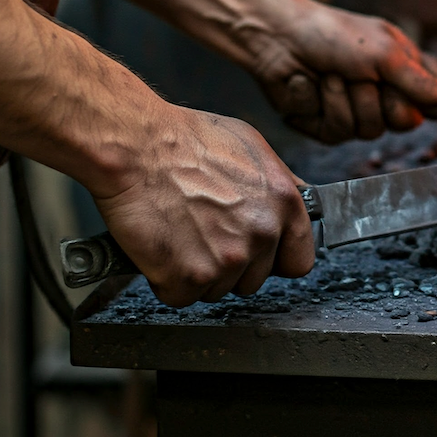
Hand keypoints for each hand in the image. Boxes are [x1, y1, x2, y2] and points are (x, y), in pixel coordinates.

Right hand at [91, 105, 314, 306]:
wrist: (138, 147)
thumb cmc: (187, 140)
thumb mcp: (252, 146)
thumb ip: (278, 183)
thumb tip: (295, 198)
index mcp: (284, 203)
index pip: (298, 260)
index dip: (275, 260)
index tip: (260, 255)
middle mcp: (262, 233)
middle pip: (254, 279)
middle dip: (230, 264)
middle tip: (204, 234)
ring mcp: (227, 260)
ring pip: (218, 289)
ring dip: (198, 272)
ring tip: (180, 233)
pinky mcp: (189, 278)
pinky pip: (182, 296)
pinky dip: (167, 280)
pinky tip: (162, 248)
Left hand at [253, 0, 436, 143]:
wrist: (280, 38)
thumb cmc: (334, 34)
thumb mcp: (383, 51)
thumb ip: (418, 80)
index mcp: (406, 74)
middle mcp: (386, 96)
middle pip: (404, 121)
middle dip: (379, 97)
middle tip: (360, 73)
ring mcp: (357, 113)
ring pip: (367, 129)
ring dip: (344, 97)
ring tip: (329, 74)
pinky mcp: (327, 127)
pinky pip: (335, 132)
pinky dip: (320, 103)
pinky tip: (309, 85)